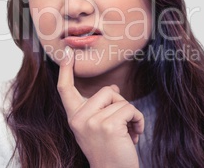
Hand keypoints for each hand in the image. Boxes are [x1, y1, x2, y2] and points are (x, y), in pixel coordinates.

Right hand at [57, 47, 143, 167]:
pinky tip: (134, 136)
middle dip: (120, 105)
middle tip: (121, 126)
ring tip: (127, 133)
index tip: (66, 52)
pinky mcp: (107, 125)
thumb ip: (101, 108)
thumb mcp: (98, 127)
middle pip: (107, 91)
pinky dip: (138, 121)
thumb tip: (115, 88)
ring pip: (120, 100)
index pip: (65, 90)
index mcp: (74, 118)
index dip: (65, 70)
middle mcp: (78, 119)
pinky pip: (130, 109)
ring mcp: (91, 122)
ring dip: (130, 116)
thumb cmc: (110, 151)